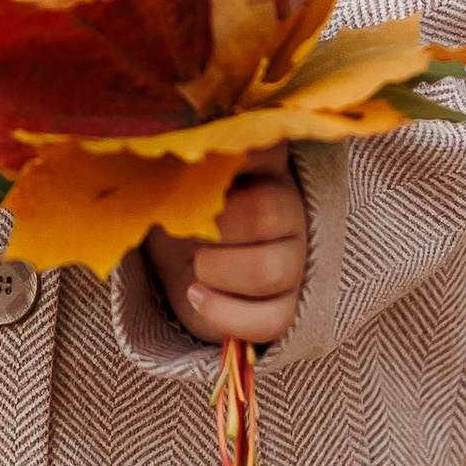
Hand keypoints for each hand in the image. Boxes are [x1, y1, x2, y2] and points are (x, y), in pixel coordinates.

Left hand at [143, 154, 308, 348]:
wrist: (177, 257)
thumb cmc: (179, 205)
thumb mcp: (174, 176)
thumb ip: (182, 158)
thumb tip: (172, 145)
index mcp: (265, 166)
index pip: (268, 148)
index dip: (234, 158)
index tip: (200, 167)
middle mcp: (290, 209)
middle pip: (266, 213)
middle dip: (215, 226)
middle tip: (192, 229)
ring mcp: (293, 260)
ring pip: (267, 270)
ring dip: (216, 270)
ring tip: (196, 266)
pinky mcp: (285, 306)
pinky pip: (269, 321)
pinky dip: (223, 312)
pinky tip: (196, 294)